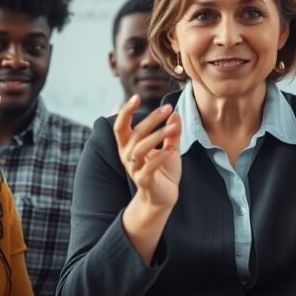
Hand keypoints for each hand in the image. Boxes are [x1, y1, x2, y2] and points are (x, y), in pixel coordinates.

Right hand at [114, 95, 181, 210]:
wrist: (163, 199)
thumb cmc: (164, 172)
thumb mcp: (170, 149)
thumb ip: (172, 133)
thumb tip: (175, 113)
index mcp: (129, 146)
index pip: (121, 126)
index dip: (125, 112)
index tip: (135, 97)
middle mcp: (127, 156)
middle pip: (135, 134)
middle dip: (151, 119)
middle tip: (167, 108)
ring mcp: (135, 169)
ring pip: (140, 149)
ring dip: (157, 136)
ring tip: (172, 128)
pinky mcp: (144, 182)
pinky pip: (149, 168)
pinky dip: (160, 158)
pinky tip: (170, 151)